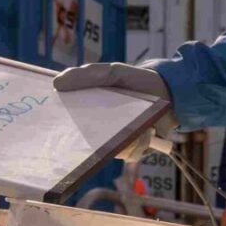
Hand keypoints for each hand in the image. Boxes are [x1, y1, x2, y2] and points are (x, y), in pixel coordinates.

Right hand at [55, 61, 176, 156]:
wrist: (172, 93)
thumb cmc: (138, 82)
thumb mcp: (113, 72)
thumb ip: (88, 74)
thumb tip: (56, 83)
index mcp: (88, 109)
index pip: (65, 120)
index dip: (56, 122)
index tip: (52, 119)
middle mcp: (99, 129)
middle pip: (80, 141)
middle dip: (83, 137)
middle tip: (94, 126)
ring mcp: (116, 141)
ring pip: (107, 149)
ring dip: (121, 137)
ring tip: (137, 123)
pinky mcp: (133, 149)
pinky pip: (128, 153)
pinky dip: (137, 142)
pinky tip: (147, 131)